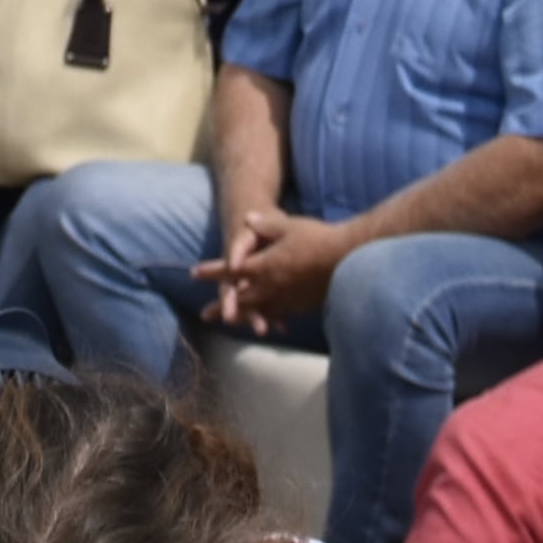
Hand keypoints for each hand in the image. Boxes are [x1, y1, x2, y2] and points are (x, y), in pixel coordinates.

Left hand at [199, 203, 352, 331]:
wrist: (348, 258)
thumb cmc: (318, 238)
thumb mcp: (289, 226)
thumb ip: (266, 225)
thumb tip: (248, 219)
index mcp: (264, 265)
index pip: (231, 269)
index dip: (212, 271)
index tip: (194, 274)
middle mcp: (271, 285)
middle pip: (240, 298)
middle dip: (221, 305)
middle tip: (205, 314)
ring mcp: (286, 298)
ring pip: (258, 310)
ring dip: (242, 316)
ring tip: (230, 323)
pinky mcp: (301, 305)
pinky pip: (279, 314)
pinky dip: (269, 318)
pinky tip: (266, 324)